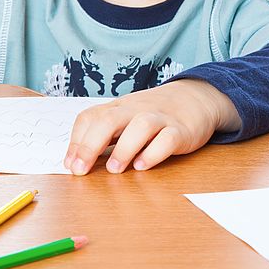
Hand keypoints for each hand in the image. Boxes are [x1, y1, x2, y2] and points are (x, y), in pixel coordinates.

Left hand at [63, 79, 240, 174]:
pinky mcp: (182, 131)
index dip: (76, 141)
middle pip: (109, 120)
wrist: (197, 98)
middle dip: (90, 146)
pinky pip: (168, 139)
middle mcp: (137, 110)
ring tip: (115, 169)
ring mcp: (161, 119)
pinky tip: (143, 166)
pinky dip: (154, 153)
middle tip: (81, 170)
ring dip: (124, 149)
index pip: (90, 117)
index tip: (71, 164)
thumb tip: (76, 160)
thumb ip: (105, 134)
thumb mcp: (128, 117)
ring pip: (140, 126)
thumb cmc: (156, 113)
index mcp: (120, 108)